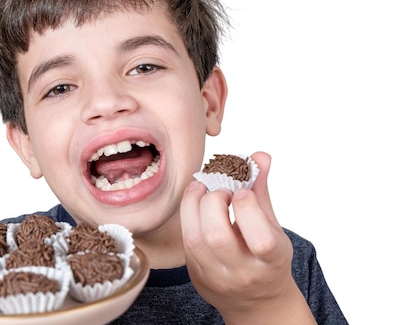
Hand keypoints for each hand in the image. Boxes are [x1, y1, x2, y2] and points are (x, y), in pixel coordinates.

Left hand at [180, 151, 315, 323]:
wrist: (256, 301)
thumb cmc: (267, 259)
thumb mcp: (273, 227)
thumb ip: (262, 192)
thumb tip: (260, 157)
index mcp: (271, 262)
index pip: (261, 239)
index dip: (248, 207)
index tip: (243, 192)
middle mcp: (243, 273)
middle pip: (218, 236)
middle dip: (214, 202)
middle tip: (219, 191)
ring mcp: (217, 277)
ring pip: (194, 240)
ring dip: (193, 205)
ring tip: (202, 191)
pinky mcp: (197, 275)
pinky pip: (185, 242)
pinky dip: (188, 217)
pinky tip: (195, 205)